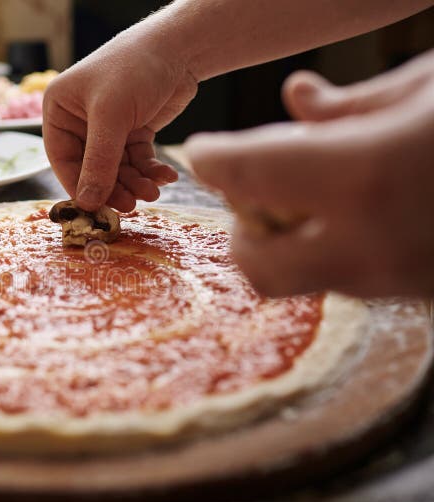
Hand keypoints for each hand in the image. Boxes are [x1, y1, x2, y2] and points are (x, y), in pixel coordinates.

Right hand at [42, 26, 195, 211]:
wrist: (179, 46)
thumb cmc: (134, 67)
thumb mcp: (111, 115)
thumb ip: (99, 162)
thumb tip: (87, 202)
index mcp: (60, 110)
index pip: (63, 159)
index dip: (79, 186)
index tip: (97, 209)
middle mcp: (80, 120)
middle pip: (91, 169)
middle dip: (113, 187)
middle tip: (132, 204)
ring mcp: (108, 127)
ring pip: (117, 169)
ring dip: (135, 183)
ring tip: (154, 190)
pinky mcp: (133, 130)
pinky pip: (137, 160)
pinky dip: (150, 171)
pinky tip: (165, 176)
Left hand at [186, 49, 433, 297]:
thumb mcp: (429, 90)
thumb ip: (351, 104)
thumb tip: (295, 96)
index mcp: (364, 177)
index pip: (249, 175)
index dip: (214, 160)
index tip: (204, 152)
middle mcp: (369, 247)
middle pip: (256, 262)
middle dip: (242, 226)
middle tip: (254, 190)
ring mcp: (391, 283)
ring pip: (299, 276)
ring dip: (286, 241)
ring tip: (314, 194)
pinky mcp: (413, 297)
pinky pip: (344, 280)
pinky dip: (329, 250)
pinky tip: (355, 213)